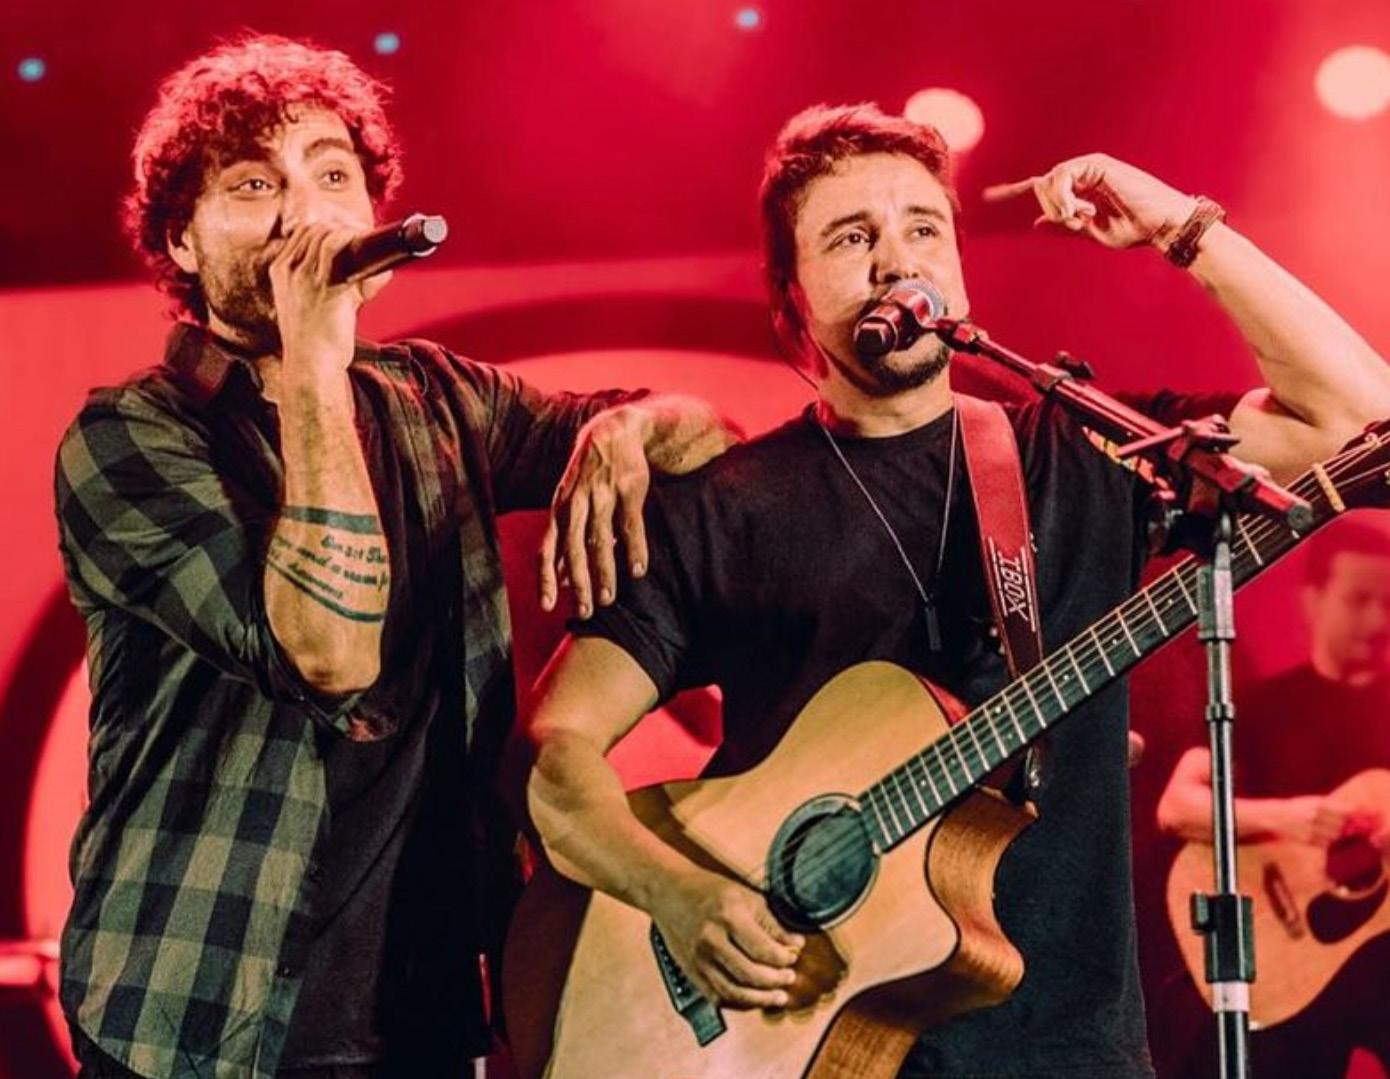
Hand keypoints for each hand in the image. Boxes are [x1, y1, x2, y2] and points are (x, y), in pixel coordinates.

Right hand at [268, 223, 390, 374]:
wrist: (311, 366)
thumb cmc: (317, 340)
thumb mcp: (314, 305)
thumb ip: (338, 284)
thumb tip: (374, 273)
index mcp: (281, 271)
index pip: (303, 233)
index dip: (329, 228)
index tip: (349, 232)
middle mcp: (289, 269)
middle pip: (316, 229)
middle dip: (343, 228)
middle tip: (364, 236)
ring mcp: (304, 276)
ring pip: (327, 234)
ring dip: (351, 234)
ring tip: (367, 243)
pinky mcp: (323, 286)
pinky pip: (337, 248)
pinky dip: (354, 242)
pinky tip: (366, 252)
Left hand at [539, 405, 651, 617]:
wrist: (613, 431)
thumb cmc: (588, 476)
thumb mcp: (570, 504)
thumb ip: (565, 542)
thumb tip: (559, 581)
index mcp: (560, 509)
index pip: (547, 547)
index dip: (546, 576)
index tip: (547, 606)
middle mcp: (577, 503)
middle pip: (573, 548)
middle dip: (577, 581)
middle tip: (585, 611)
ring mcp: (603, 495)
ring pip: (600, 539)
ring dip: (604, 572)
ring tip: (608, 599)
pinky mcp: (629, 489)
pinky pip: (630, 525)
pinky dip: (634, 550)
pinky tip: (637, 571)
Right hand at [648, 869, 803, 1009]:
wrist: (669, 892)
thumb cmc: (708, 890)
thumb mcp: (745, 896)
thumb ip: (771, 922)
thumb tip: (795, 943)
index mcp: (728, 916)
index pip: (763, 950)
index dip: (784, 958)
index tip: (793, 956)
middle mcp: (711, 940)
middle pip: (750, 974)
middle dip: (776, 981)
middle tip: (789, 978)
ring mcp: (698, 959)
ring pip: (733, 992)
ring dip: (760, 999)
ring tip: (777, 997)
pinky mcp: (691, 972)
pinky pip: (716, 996)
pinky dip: (738, 1002)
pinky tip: (752, 998)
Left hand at [983, 153, 1198, 251]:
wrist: (1160, 226)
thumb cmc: (1134, 230)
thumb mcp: (1092, 232)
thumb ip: (1065, 225)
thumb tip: (1037, 222)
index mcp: (1081, 187)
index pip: (1042, 186)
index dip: (1014, 190)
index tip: (989, 196)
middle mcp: (1083, 172)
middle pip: (1041, 186)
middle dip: (1053, 209)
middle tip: (1077, 221)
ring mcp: (1090, 165)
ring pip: (1049, 182)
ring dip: (1061, 206)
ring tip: (1084, 216)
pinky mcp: (1097, 163)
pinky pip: (1062, 177)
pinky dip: (1066, 197)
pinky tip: (1083, 209)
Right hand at [1271, 795, 1358, 846]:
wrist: (1275, 816)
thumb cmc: (1297, 807)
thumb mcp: (1311, 800)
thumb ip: (1330, 805)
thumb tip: (1353, 810)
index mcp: (1317, 804)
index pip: (1344, 810)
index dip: (1352, 814)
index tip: (1353, 815)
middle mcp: (1315, 815)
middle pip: (1341, 824)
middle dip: (1343, 825)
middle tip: (1339, 824)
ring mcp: (1311, 828)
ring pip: (1335, 835)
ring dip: (1335, 834)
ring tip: (1328, 829)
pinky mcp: (1307, 839)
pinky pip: (1325, 843)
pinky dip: (1326, 840)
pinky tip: (1319, 835)